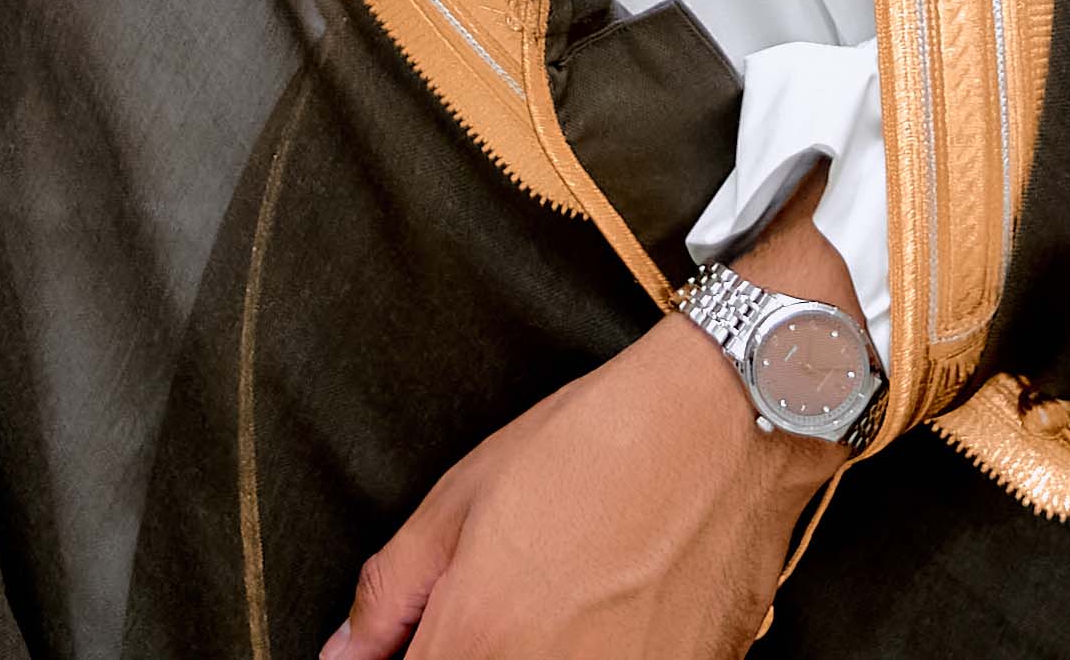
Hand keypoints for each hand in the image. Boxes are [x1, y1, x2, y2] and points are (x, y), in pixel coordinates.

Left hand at [317, 212, 856, 659]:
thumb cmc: (591, 449)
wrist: (725, 431)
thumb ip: (391, 592)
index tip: (407, 642)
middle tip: (482, 610)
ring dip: (531, 653)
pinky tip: (604, 615)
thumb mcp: (459, 500)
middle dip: (465, 652)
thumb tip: (344, 653)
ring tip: (556, 599)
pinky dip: (597, 654)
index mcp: (483, 641)